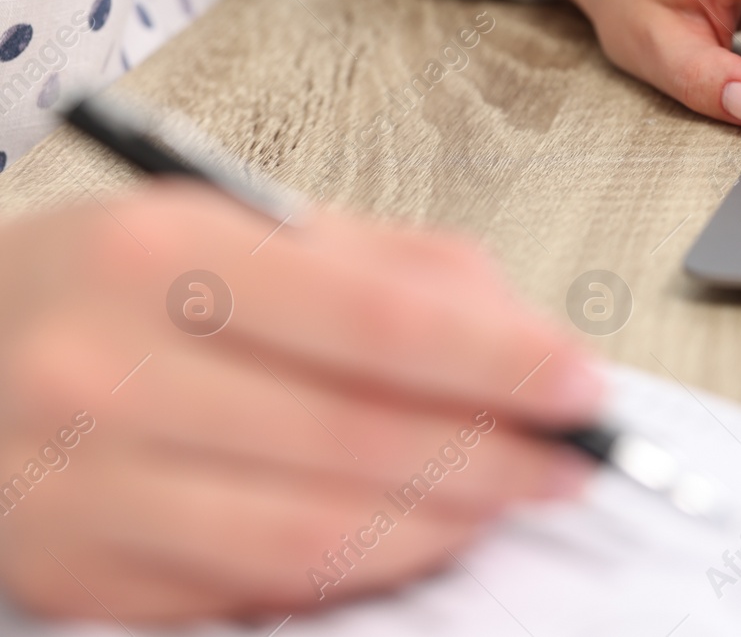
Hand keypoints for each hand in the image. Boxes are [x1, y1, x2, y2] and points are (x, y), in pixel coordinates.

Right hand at [0, 183, 601, 621]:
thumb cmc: (108, 280)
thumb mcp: (236, 224)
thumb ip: (389, 268)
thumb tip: (523, 335)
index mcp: (159, 257)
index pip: (378, 322)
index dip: (502, 362)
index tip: (581, 384)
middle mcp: (108, 373)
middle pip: (359, 438)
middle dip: (497, 454)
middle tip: (570, 454)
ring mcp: (85, 490)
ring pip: (316, 536)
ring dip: (444, 524)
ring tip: (510, 495)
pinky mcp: (82, 576)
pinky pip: (254, 593)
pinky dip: (359, 569)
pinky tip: (415, 535)